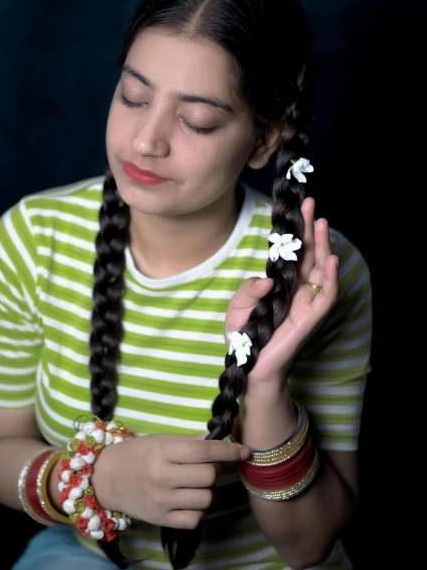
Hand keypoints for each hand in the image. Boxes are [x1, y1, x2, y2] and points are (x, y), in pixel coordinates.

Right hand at [91, 433, 250, 529]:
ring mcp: (162, 501)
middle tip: (207, 467)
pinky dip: (199, 510)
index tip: (245, 452)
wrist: (105, 478)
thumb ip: (189, 442)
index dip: (229, 452)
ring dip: (209, 490)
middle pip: (209, 476)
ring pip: (207, 498)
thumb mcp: (160, 440)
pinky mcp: (161, 520)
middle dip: (215, 470)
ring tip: (198, 484)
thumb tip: (218, 442)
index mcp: (163, 451)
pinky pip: (195, 518)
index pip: (205, 452)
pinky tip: (190, 500)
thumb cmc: (136, 454)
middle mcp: (162, 477)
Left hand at [225, 197, 337, 383]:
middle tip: (310, 203)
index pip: (293, 252)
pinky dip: (330, 278)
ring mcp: (306, 304)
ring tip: (321, 223)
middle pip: (309, 255)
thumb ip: (250, 289)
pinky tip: (330, 258)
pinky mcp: (310, 319)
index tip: (298, 206)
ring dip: (323, 246)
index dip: (297, 230)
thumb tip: (268, 279)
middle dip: (311, 229)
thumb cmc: (244, 335)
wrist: (247, 365)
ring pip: (320, 270)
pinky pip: (325, 297)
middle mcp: (297, 290)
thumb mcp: (238, 306)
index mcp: (282, 283)